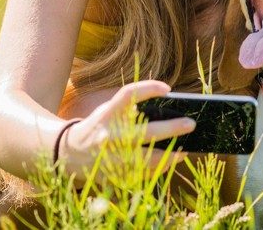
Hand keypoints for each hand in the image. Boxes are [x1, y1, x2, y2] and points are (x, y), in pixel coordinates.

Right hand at [59, 80, 195, 182]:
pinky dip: (159, 168)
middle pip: (147, 132)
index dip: (148, 89)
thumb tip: (168, 114)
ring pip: (149, 160)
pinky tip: (170, 161)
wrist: (71, 154)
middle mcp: (110, 136)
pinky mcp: (116, 175)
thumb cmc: (99, 127)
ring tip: (185, 150)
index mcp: (108, 115)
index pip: (129, 95)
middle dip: (172, 128)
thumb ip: (131, 111)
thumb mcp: (109, 112)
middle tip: (191, 124)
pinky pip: (144, 174)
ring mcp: (113, 159)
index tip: (167, 88)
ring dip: (170, 155)